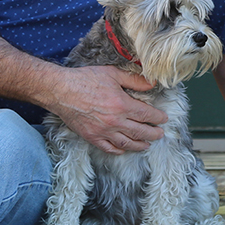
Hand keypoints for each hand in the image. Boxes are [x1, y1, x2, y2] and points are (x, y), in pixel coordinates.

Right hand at [51, 66, 166, 154]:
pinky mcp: (91, 137)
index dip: (158, 118)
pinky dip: (119, 150)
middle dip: (153, 134)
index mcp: (122, 105)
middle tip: (160, 134)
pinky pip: (108, 148)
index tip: (164, 119)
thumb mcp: (112, 74)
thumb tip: (152, 83)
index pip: (147, 115)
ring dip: (140, 145)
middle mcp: (115, 121)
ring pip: (127, 143)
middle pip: (140, 132)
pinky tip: (124, 149)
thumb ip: (134, 80)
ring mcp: (103, 131)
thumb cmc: (85, 80)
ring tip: (147, 145)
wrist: (61, 90)